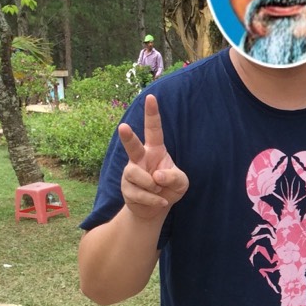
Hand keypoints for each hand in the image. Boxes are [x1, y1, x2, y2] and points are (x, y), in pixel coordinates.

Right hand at [118, 93, 188, 218]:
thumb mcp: (181, 182)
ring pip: (137, 174)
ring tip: (159, 190)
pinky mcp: (126, 187)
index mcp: (155, 150)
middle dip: (127, 137)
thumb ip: (174, 177)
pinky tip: (160, 201)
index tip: (151, 97)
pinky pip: (139, 193)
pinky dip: (153, 200)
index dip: (152, 114)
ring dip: (152, 186)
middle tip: (123, 127)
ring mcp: (131, 172)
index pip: (154, 129)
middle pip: (132, 145)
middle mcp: (140, 157)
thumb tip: (156, 175)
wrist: (155, 208)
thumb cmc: (169, 188)